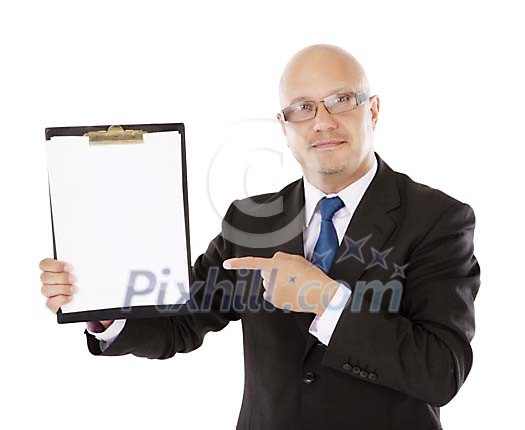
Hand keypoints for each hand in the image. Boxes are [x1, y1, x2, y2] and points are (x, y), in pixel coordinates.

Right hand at [39, 258, 112, 327]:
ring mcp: (51, 294)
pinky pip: (50, 303)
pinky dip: (60, 300)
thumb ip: (88, 262)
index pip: (44, 264)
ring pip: (45, 290)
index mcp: (55, 269)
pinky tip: (70, 298)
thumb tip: (95, 256)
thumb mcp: (91, 270)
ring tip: (74, 289)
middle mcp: (50, 281)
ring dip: (61, 288)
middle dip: (60, 277)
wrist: (96, 300)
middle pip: (44, 277)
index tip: (70, 267)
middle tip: (74, 279)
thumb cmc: (91, 281)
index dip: (54, 265)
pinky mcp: (53, 305)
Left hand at [222, 251, 338, 314]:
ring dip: (278, 284)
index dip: (237, 263)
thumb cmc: (311, 275)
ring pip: (269, 285)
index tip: (226, 263)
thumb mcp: (297, 258)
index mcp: (275, 264)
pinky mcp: (275, 301)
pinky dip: (280, 294)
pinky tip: (292, 293)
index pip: (252, 262)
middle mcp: (270, 278)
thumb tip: (273, 262)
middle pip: (265, 274)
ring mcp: (271, 291)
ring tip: (294, 285)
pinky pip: (272, 295)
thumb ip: (280, 258)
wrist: (320, 294)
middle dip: (274, 273)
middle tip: (291, 275)